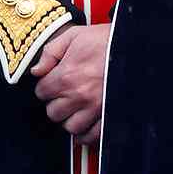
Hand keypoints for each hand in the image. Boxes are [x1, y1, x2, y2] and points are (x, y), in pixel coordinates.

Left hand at [30, 22, 110, 143]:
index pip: (41, 93)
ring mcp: (96, 108)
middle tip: (63, 96)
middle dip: (55, 104)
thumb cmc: (106, 40)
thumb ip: (50, 52)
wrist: (136, 46)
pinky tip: (85, 126)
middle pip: (54, 113)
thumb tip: (36, 70)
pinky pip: (93, 136)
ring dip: (70, 119)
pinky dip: (86, 135)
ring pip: (71, 127)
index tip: (51, 84)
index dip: (45, 87)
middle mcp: (80, 95)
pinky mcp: (111, 115)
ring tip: (74, 109)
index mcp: (67, 76)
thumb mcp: (73, 36)